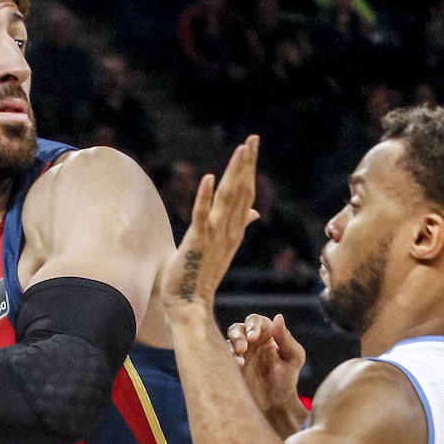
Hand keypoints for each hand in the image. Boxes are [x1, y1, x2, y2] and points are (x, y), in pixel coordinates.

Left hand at [161, 135, 259, 312]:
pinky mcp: (196, 242)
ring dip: (234, 173)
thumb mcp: (222, 246)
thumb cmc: (201, 274)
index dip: (249, 170)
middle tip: (253, 139)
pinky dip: (205, 197)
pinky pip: (201, 216)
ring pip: (228, 199)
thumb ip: (238, 225)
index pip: (246, 194)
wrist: (189, 304)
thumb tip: (255, 212)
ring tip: (242, 150)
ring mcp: (214, 236)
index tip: (252, 146)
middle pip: (241, 192)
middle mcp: (229, 231)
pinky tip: (209, 178)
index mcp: (234, 231)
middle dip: (246, 164)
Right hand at [227, 312, 306, 434]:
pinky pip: (221, 358)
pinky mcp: (229, 367)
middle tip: (243, 348)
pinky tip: (236, 366)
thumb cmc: (287, 381)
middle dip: (238, 335)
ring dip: (231, 347)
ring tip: (239, 360)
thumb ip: (286, 339)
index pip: (256, 320)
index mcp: (267, 334)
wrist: (275, 406)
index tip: (253, 337)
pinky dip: (226, 359)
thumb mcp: (294, 359)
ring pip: (227, 341)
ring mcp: (238, 354)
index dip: (253, 325)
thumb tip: (278, 317)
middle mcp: (250, 341)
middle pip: (238, 328)